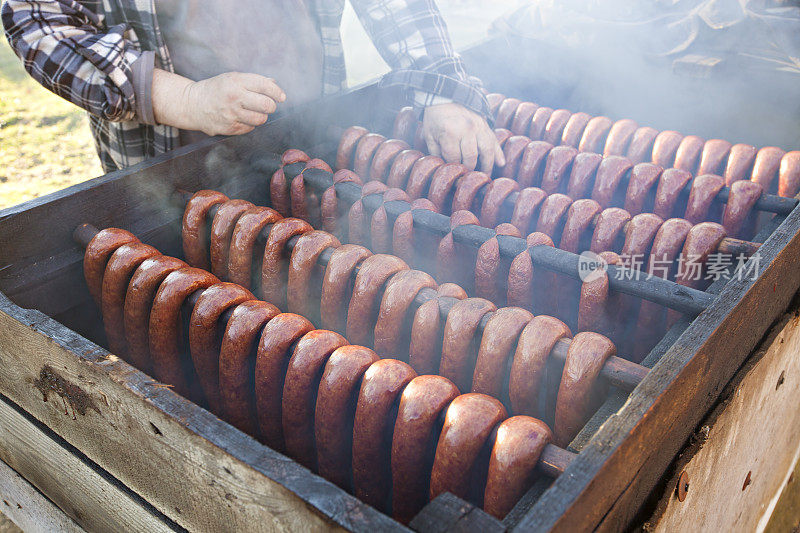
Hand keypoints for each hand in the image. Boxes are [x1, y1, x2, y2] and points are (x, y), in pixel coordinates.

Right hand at [153, 69, 285, 135]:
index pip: (264, 85)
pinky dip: (250, 124)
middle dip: (271, 106)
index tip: (281, 97)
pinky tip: (241, 118)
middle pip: (267, 105)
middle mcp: (234, 97)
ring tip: (253, 112)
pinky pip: (250, 128)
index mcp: (236, 81)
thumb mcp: (232, 78)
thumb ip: (254, 81)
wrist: (193, 105)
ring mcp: (232, 114)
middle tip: (268, 105)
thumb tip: (274, 83)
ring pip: (261, 119)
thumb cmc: (216, 89)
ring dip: (261, 116)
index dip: (276, 91)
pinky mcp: (230, 128)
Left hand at [421, 102, 504, 173]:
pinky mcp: (486, 125)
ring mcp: (479, 127)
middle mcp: (467, 129)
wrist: (446, 97)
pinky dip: (499, 153)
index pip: (454, 159)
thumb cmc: (436, 120)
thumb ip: (437, 154)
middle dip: (470, 170)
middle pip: (471, 157)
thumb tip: (446, 171)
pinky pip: (495, 141)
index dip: (454, 169)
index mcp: (450, 133)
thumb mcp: (430, 136)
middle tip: (469, 179)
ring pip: (487, 151)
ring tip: (486, 177)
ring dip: (488, 165)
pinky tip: (501, 164)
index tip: (454, 176)